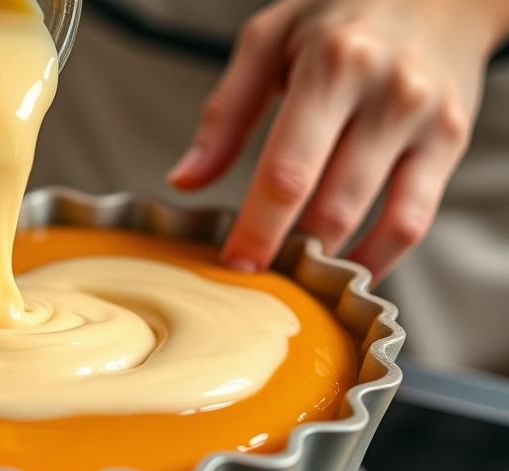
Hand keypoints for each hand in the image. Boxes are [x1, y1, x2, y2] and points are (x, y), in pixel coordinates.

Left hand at [168, 0, 508, 280]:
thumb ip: (225, 113)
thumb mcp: (268, 40)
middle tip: (259, 278)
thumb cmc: (339, 15)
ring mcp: (426, 121)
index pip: (287, 171)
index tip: (234, 263)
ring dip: (333, 261)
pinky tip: (345, 269)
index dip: (258, 228)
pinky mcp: (451, 142)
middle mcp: (388, 92)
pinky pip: (416, 220)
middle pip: (331, 204)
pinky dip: (380, 256)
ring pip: (379, 220)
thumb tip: (186, 179)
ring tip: (296, 277)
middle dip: (291, 253)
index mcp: (334, 64)